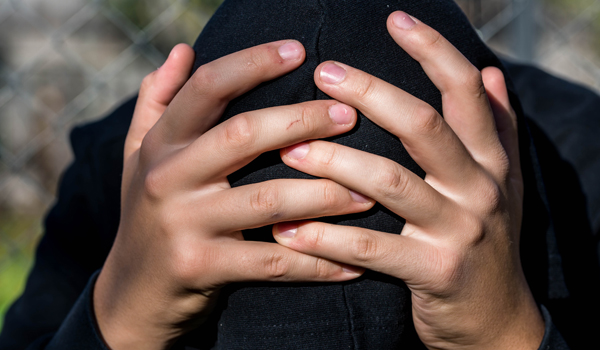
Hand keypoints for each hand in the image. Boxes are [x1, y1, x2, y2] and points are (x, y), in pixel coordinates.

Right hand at [93, 42, 371, 349]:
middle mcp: (168, 177)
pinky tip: (352, 263)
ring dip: (325, 195)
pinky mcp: (202, 267)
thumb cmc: (148, 212)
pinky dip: (317, 262)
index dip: (253, 63)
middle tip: (349, 117)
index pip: (207, 88)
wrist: (133, 291)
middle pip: (243, 135)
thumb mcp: (139, 155)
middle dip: (303, 121)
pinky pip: (273, 262)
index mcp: (161, 143)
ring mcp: (184, 224)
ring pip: (268, 200)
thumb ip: (158, 101)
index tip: (299, 50)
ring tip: (366, 191)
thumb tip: (181, 49)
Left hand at [274, 12, 543, 348]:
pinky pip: (371, 249)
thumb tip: (490, 71)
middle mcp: (480, 188)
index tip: (395, 19)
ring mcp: (459, 230)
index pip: (465, 91)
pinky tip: (288, 230)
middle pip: (423, 125)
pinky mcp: (434, 272)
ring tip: (289, 149)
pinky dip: (326, 237)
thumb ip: (497, 128)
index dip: (433, 49)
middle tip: (323, 73)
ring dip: (334, 162)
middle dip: (371, 94)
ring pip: (390, 183)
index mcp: (490, 159)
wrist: (496, 320)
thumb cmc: (485, 242)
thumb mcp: (501, 181)